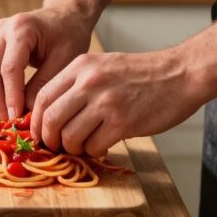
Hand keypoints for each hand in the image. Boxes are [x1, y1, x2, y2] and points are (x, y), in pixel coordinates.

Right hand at [0, 8, 92, 120]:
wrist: (65, 16)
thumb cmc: (68, 34)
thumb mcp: (64, 60)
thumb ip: (44, 84)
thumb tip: (27, 111)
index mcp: (21, 29)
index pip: (9, 68)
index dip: (11, 96)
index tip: (16, 116)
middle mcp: (2, 30)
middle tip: (8, 120)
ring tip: (7, 115)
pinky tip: (6, 104)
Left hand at [29, 49, 207, 156]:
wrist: (180, 74)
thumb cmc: (141, 74)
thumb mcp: (103, 66)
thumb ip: (78, 84)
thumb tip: (53, 114)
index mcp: (81, 66)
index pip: (43, 96)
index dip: (36, 120)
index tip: (38, 133)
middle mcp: (89, 82)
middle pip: (50, 118)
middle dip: (48, 138)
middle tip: (55, 145)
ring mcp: (106, 102)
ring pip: (70, 136)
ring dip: (72, 147)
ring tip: (81, 146)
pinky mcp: (123, 122)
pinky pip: (94, 146)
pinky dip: (94, 151)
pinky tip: (101, 145)